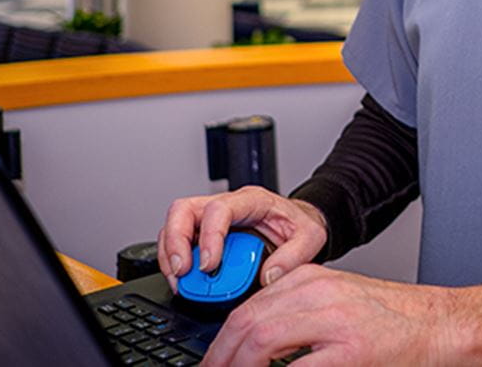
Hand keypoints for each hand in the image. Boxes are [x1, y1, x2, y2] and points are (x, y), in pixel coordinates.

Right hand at [156, 185, 327, 289]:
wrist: (299, 223)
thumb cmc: (299, 225)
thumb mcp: (311, 237)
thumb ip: (294, 256)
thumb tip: (269, 277)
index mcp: (252, 201)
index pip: (219, 209)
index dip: (209, 237)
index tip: (210, 265)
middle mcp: (226, 205)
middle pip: (184, 210)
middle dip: (176, 241)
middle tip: (183, 271)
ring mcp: (211, 219)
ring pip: (174, 224)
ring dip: (170, 254)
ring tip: (180, 281)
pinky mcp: (204, 234)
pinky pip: (177, 242)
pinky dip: (174, 262)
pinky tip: (184, 281)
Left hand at [201, 266, 481, 365]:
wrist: (440, 325)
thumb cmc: (393, 320)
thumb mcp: (337, 302)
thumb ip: (297, 315)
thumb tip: (253, 347)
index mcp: (312, 280)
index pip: (248, 307)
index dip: (221, 342)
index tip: (213, 363)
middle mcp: (318, 294)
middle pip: (246, 323)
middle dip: (219, 358)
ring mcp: (335, 322)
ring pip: (261, 341)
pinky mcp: (352, 352)